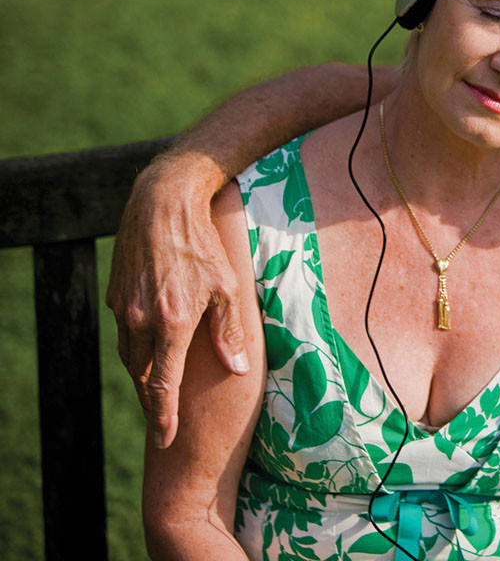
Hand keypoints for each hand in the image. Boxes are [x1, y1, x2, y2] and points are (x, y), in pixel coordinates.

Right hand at [105, 154, 247, 448]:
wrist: (161, 205)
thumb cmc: (204, 245)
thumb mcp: (227, 288)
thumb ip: (229, 332)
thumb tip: (236, 369)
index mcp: (172, 323)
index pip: (163, 385)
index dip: (163, 417)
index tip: (166, 441)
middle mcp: (141, 321)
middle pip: (142, 377)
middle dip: (153, 402)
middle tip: (163, 422)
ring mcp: (123, 309)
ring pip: (130, 357)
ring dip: (143, 377)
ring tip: (157, 393)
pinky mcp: (116, 296)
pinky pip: (125, 334)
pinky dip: (137, 350)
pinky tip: (151, 353)